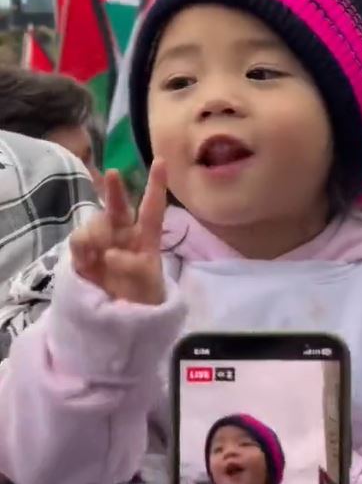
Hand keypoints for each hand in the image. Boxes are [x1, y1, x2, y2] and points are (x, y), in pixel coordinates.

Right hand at [70, 159, 166, 304]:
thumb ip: (135, 267)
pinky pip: (78, 240)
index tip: (161, 161)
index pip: (153, 209)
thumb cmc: (142, 299)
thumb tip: (112, 253)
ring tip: (101, 255)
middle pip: (118, 208)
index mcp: (146, 239)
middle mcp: (124, 236)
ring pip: (96, 222)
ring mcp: (102, 244)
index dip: (157, 185)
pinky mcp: (83, 255)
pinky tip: (87, 259)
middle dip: (115, 190)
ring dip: (98, 232)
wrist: (118, 323)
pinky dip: (82, 246)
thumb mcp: (149, 286)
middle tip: (113, 174)